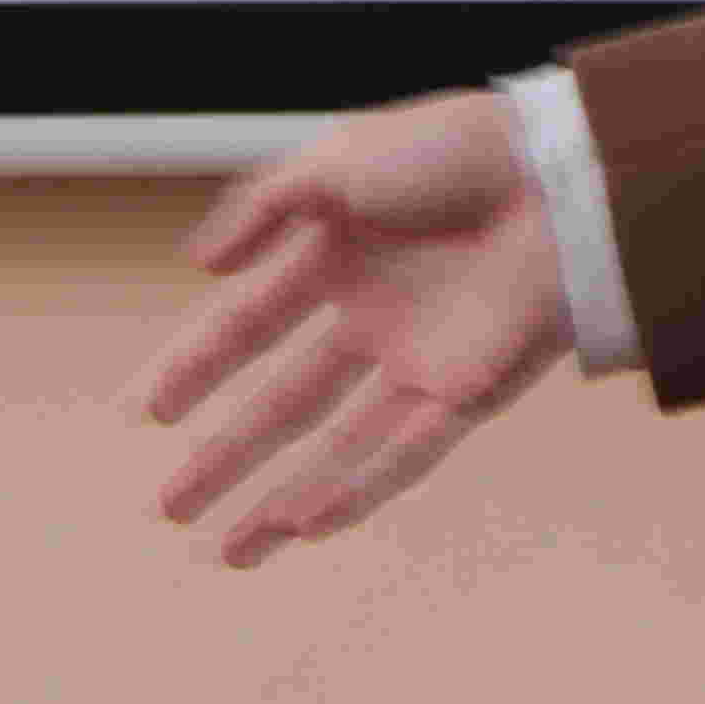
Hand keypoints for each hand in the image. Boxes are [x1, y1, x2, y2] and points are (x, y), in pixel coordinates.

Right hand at [127, 87, 572, 568]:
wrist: (562, 173)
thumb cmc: (458, 150)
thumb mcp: (340, 155)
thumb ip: (263, 205)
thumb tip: (196, 266)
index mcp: (338, 257)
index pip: (247, 326)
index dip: (194, 368)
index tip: (142, 415)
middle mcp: (372, 317)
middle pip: (282, 403)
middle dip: (224, 457)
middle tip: (166, 509)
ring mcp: (419, 358)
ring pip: (336, 447)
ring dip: (279, 500)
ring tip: (224, 553)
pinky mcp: (470, 388)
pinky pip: (407, 452)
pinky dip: (358, 489)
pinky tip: (306, 523)